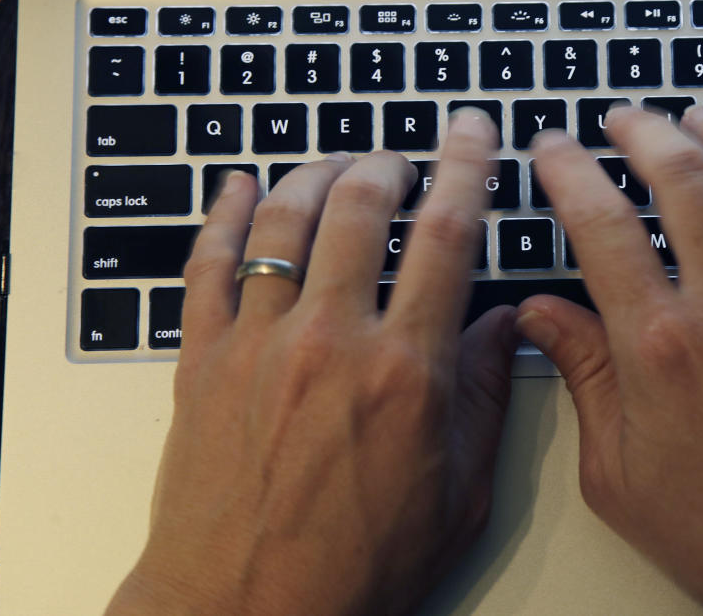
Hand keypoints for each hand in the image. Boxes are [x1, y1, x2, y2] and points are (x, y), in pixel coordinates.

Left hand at [106, 111, 516, 615]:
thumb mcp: (460, 490)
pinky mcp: (203, 361)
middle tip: (402, 159)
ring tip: (338, 166)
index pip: (447, 234)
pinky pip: (207, 263)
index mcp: (406, 370)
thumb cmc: (356, 565)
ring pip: (286, 219)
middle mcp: (331, 342)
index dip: (466, 167)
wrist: (247, 613)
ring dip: (317, 174)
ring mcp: (259, 345)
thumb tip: (499, 324)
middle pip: (361, 207)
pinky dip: (225, 213)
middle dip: (389, 164)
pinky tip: (240, 187)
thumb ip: (484, 394)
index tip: (472, 133)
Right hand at [518, 106, 702, 615]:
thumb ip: (584, 378)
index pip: (602, 224)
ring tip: (699, 117)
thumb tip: (544, 316)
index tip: (553, 150)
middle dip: (644, 131)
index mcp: (662, 348)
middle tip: (623, 118)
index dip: (567, 171)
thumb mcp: (619, 473)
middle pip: (684, 179)